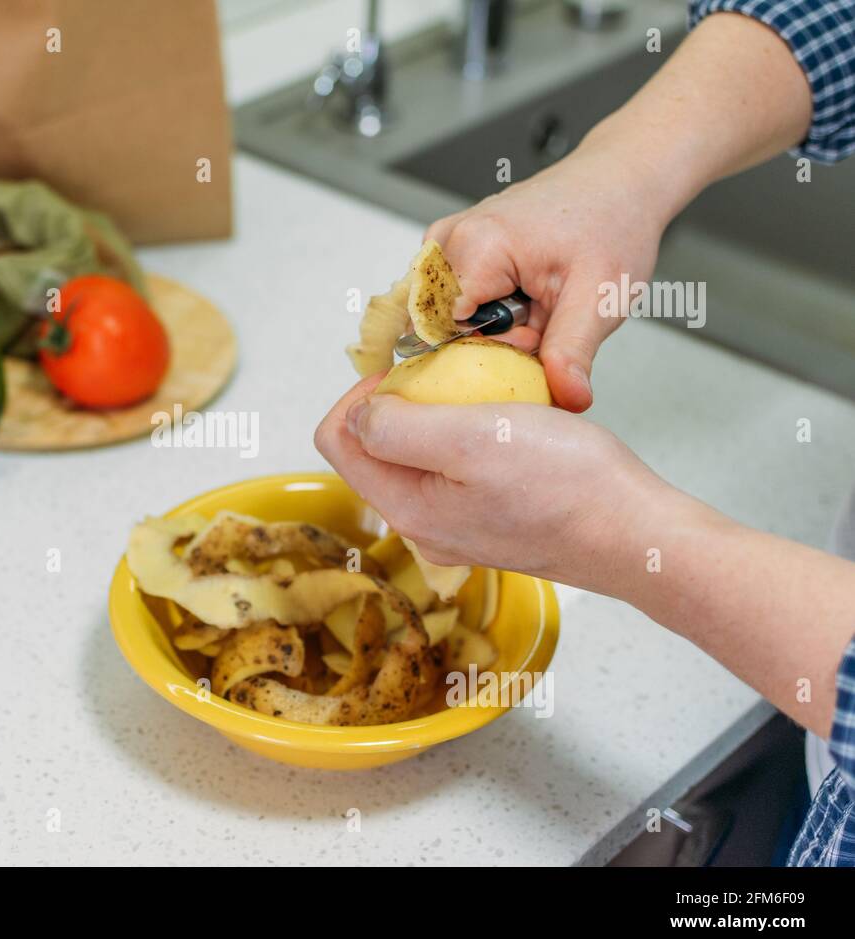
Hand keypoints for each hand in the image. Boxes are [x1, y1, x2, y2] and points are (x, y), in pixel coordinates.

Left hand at [314, 376, 674, 591]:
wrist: (638, 532)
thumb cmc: (566, 485)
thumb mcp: (469, 439)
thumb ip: (398, 428)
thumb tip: (357, 415)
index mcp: (406, 508)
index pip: (337, 441)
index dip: (360, 394)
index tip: (406, 369)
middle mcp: (424, 525)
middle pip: (377, 449)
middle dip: (403, 401)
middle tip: (451, 373)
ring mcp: (459, 526)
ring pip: (421, 455)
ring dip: (442, 414)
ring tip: (485, 391)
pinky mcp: (493, 520)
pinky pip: (461, 468)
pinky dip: (474, 434)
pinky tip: (511, 419)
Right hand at [424, 148, 668, 411]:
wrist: (620, 180)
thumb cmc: (612, 223)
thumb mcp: (599, 298)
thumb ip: (572, 352)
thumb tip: (566, 400)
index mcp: (475, 247)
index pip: (442, 333)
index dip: (486, 349)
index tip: (530, 334)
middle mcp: (448, 238)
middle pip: (440, 326)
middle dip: (488, 338)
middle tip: (540, 315)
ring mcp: (445, 239)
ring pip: (443, 314)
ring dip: (487, 323)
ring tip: (532, 300)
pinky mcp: (451, 243)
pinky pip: (448, 297)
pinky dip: (482, 307)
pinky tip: (518, 293)